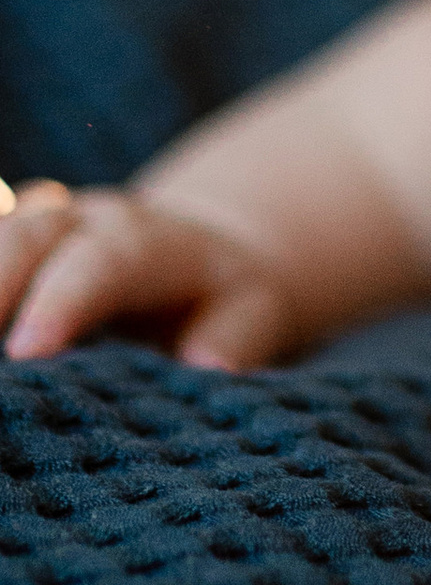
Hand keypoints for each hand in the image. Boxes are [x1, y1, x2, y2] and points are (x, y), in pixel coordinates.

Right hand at [0, 182, 299, 371]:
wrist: (199, 251)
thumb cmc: (225, 297)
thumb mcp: (252, 310)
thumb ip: (233, 337)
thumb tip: (204, 365)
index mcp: (146, 238)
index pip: (103, 258)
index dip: (64, 298)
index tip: (28, 350)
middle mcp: (79, 220)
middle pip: (25, 238)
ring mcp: (30, 227)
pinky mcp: (5, 249)